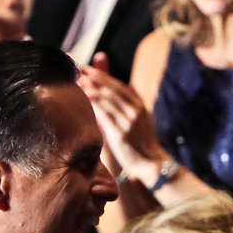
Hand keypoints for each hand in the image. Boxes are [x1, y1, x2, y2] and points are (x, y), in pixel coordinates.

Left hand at [78, 66, 167, 186]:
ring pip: (108, 99)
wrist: (152, 163)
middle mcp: (134, 111)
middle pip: (113, 89)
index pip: (119, 86)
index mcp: (140, 106)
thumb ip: (135, 103)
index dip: (104, 76)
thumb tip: (129, 86)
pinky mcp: (120, 134)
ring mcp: (128, 121)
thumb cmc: (144, 143)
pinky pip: (105, 115)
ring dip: (93, 87)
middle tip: (82, 69)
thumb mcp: (144, 119)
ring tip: (80, 80)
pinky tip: (85, 97)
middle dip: (96, 77)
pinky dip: (95, 104)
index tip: (91, 69)